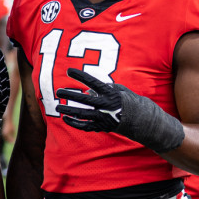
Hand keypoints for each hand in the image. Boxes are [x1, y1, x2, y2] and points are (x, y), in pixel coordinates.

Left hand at [56, 69, 184, 151]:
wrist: (141, 120)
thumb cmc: (128, 101)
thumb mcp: (119, 90)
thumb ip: (103, 89)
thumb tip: (88, 92)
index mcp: (110, 93)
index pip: (92, 82)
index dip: (80, 76)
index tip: (69, 71)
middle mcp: (105, 105)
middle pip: (83, 100)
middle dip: (69, 95)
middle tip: (58, 91)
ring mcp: (103, 117)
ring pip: (82, 114)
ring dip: (68, 110)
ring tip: (57, 106)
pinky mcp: (102, 126)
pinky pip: (85, 126)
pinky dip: (74, 123)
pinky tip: (65, 119)